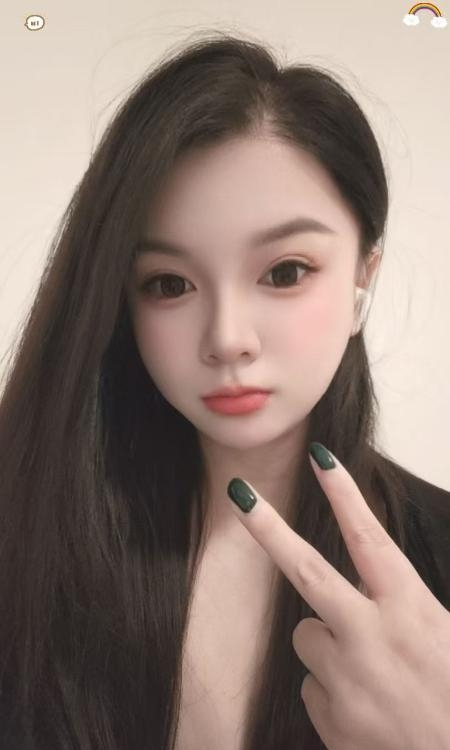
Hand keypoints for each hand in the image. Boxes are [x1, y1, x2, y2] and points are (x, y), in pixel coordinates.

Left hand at [226, 444, 449, 749]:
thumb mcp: (444, 633)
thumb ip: (402, 605)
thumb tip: (365, 581)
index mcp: (411, 609)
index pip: (369, 537)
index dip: (344, 493)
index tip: (320, 457)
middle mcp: (371, 636)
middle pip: (305, 569)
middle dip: (268, 527)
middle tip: (239, 492)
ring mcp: (346, 678)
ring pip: (307, 635)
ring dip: (328, 645)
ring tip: (372, 675)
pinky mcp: (330, 717)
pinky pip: (313, 686)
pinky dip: (332, 691)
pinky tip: (367, 709)